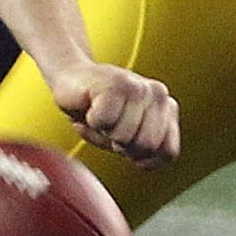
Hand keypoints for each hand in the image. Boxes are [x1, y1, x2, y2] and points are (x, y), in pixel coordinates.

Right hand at [50, 57, 177, 166]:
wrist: (68, 78)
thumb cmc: (96, 111)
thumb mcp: (126, 138)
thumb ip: (146, 150)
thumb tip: (147, 153)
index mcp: (167, 108)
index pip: (168, 152)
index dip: (141, 156)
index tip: (126, 139)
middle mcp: (159, 94)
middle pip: (147, 146)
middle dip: (122, 144)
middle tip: (109, 125)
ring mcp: (140, 86)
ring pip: (124, 136)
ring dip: (104, 131)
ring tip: (99, 113)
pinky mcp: (117, 82)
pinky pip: (104, 122)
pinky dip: (91, 120)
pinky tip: (91, 105)